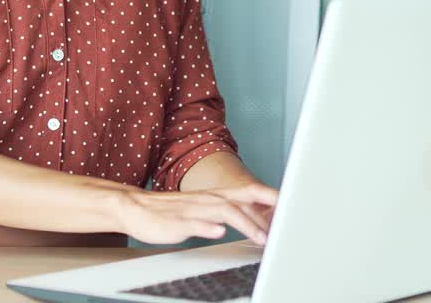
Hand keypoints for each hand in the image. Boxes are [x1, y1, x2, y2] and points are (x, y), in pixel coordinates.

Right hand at [113, 182, 279, 244]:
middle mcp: (208, 199)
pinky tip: (218, 232)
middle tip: (286, 225)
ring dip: (245, 224)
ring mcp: (193, 210)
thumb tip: (256, 219)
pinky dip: (208, 227)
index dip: (272, 197)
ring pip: (223, 212)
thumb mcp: (205, 209)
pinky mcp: (177, 222)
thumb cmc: (173, 211)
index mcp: (216, 196)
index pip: (249, 192)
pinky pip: (194, 223)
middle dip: (265, 213)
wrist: (136, 208)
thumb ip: (229, 212)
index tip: (294, 205)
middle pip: (242, 201)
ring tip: (261, 238)